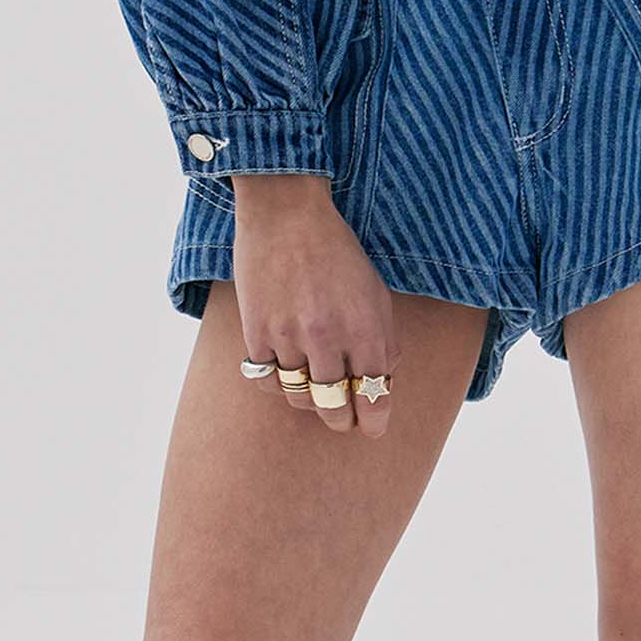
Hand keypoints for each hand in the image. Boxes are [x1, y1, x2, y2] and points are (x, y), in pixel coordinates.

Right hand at [230, 174, 401, 437]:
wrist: (286, 213)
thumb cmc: (337, 251)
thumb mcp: (374, 290)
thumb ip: (382, 339)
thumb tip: (380, 382)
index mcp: (366, 326)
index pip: (375, 396)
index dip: (375, 420)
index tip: (372, 427)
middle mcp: (328, 338)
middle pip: (335, 408)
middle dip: (342, 419)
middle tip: (343, 417)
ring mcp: (290, 338)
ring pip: (300, 399)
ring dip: (310, 400)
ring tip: (315, 388)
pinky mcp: (257, 335)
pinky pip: (268, 383)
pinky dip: (277, 382)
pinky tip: (285, 368)